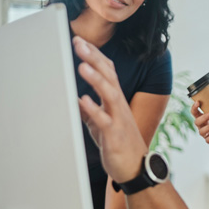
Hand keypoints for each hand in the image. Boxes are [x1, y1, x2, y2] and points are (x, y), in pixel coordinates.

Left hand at [74, 36, 147, 183]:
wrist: (136, 167)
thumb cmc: (118, 143)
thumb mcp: (100, 123)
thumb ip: (89, 109)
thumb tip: (73, 97)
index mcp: (115, 100)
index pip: (107, 71)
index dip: (94, 55)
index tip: (80, 41)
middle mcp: (118, 104)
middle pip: (108, 75)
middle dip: (93, 58)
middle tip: (79, 43)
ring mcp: (118, 118)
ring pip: (109, 93)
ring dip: (95, 78)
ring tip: (81, 66)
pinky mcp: (114, 134)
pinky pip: (104, 119)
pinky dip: (93, 108)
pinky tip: (83, 100)